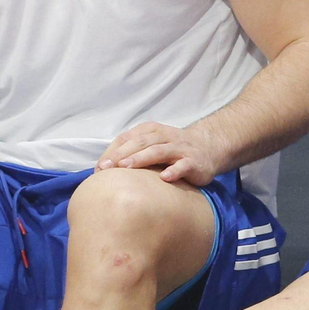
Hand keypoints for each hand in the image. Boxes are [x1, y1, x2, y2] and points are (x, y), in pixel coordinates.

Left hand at [96, 121, 228, 186]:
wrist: (209, 147)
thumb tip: (105, 169)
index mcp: (151, 131)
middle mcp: (165, 137)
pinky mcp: (193, 162)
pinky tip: (164, 178)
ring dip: (141, 158)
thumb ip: (134, 152)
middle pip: (141, 143)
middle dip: (122, 154)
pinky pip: (183, 166)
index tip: (99, 167)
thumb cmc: (174, 149)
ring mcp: (180, 149)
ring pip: (158, 151)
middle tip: (106, 167)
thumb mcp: (154, 144)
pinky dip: (174, 171)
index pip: (128, 137)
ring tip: (125, 167)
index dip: (113, 151)